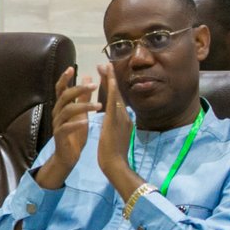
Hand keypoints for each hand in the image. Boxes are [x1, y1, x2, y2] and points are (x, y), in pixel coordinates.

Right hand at [36, 67, 99, 188]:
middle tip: (95, 85)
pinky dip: (76, 124)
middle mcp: (57, 112)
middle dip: (79, 89)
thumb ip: (84, 96)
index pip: (61, 88)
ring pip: (67, 111)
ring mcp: (57, 124)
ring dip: (83, 106)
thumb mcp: (81, 112)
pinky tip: (85, 122)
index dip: (64, 78)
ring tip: (99, 106)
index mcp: (62, 106)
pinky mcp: (60, 136)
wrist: (67, 155)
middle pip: (65, 96)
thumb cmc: (75, 133)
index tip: (72, 68)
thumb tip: (88, 76)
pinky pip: (66, 127)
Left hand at [96, 63, 132, 178]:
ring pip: (116, 94)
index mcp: (123, 119)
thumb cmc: (113, 153)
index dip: (111, 86)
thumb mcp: (114, 135)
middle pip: (117, 93)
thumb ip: (115, 125)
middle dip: (111, 78)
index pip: (116, 99)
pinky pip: (114, 102)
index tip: (106, 74)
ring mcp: (121, 117)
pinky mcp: (116, 121)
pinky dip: (111, 90)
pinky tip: (109, 80)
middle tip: (106, 64)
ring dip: (110, 80)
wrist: (116, 165)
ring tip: (105, 66)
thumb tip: (113, 118)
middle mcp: (124, 116)